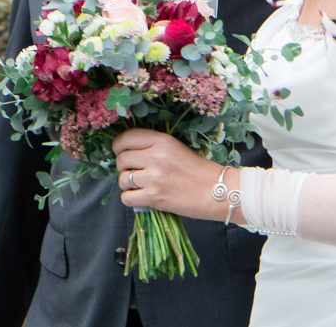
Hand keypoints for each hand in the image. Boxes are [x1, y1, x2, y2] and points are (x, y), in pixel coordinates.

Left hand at [113, 129, 228, 220]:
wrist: (216, 190)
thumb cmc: (198, 169)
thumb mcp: (176, 148)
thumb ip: (154, 146)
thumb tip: (128, 150)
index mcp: (162, 140)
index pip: (127, 138)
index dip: (119, 145)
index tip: (121, 151)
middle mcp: (155, 156)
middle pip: (121, 159)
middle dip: (124, 166)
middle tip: (134, 170)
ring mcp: (154, 178)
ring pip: (122, 179)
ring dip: (127, 183)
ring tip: (140, 184)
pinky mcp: (154, 197)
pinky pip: (127, 198)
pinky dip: (131, 198)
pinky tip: (141, 196)